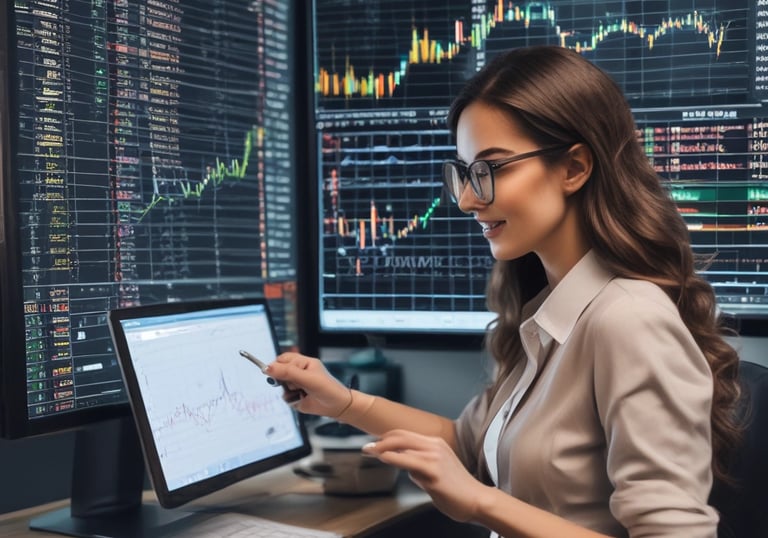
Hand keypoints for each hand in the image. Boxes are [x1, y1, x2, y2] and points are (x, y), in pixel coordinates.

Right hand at [266, 352, 351, 417]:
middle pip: (279, 372)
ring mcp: (296, 385)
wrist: (337, 407)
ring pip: (281, 386)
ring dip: (288, 391)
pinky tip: (302, 399)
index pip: (283, 359)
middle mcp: (298, 372)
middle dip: (281, 379)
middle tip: (292, 383)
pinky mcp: (295, 397)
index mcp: (303, 362)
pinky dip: (291, 400)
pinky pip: (285, 397)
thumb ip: (287, 372)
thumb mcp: (307, 378)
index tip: (269, 371)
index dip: (276, 365)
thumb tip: (268, 368)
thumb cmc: (327, 388)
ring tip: (301, 392)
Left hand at [362, 429, 488, 522]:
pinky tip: (382, 457)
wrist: (477, 500)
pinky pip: (408, 460)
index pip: (405, 435)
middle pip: (400, 435)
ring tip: (369, 452)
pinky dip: (392, 457)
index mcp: (435, 444)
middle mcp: (434, 446)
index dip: (386, 438)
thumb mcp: (436, 471)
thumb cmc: (457, 490)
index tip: (374, 445)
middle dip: (380, 440)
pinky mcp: (434, 471)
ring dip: (381, 447)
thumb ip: (420, 466)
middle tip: (366, 448)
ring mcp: (435, 457)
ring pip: (402, 444)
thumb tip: (406, 466)